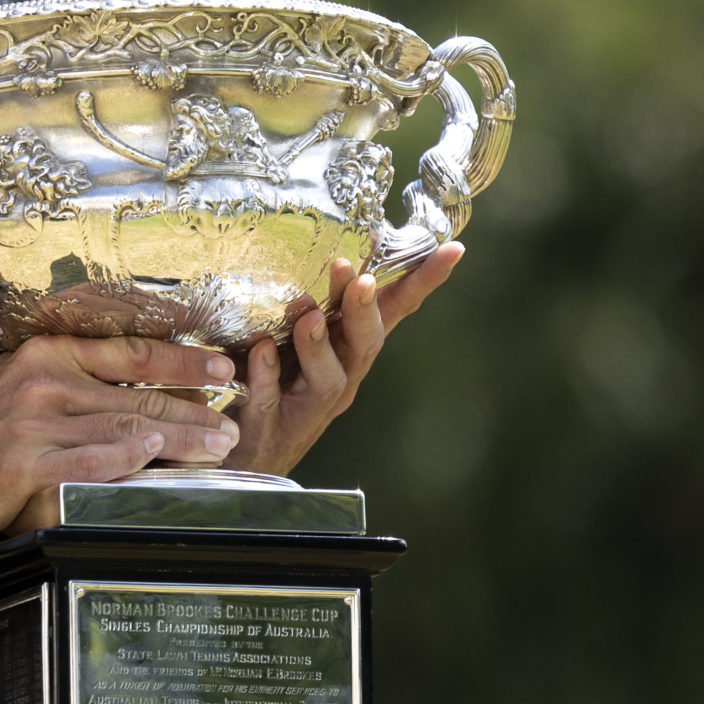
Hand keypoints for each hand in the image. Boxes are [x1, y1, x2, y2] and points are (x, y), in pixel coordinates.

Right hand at [0, 334, 239, 544]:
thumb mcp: (21, 387)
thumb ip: (74, 383)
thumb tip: (138, 393)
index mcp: (48, 354)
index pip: (130, 352)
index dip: (181, 361)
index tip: (220, 370)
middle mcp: (45, 381)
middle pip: (137, 394)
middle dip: (193, 411)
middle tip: (232, 425)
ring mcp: (35, 422)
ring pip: (124, 427)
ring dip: (178, 440)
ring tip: (216, 449)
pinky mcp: (25, 463)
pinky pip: (89, 461)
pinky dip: (126, 461)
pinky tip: (154, 459)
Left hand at [224, 244, 462, 478]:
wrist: (252, 454)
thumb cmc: (280, 385)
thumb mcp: (302, 338)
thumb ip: (316, 301)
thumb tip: (332, 251)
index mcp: (352, 349)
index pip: (394, 311)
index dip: (423, 282)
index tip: (452, 249)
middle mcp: (342, 376)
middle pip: (366, 344)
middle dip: (366, 311)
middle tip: (362, 279)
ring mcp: (311, 404)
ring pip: (329, 377)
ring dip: (319, 344)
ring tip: (309, 315)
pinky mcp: (273, 423)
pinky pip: (271, 397)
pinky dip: (267, 372)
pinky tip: (263, 349)